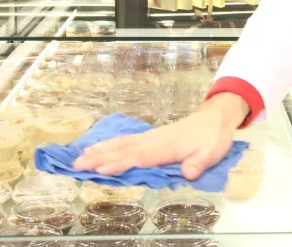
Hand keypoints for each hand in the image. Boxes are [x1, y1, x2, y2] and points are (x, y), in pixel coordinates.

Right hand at [72, 92, 249, 179]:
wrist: (215, 117)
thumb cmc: (213, 137)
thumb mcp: (212, 152)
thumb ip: (199, 163)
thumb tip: (188, 174)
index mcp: (167, 147)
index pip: (139, 157)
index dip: (120, 164)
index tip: (100, 170)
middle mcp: (154, 141)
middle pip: (123, 150)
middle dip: (99, 158)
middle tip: (76, 165)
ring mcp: (150, 137)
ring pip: (121, 144)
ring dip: (100, 150)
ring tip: (79, 157)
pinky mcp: (150, 137)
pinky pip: (126, 141)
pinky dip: (110, 145)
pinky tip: (98, 148)